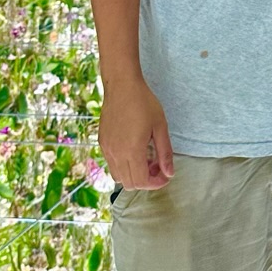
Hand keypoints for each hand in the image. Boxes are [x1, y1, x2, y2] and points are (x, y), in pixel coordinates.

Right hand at [98, 75, 174, 190]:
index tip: (165, 175)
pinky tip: (134, 150)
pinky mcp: (102, 143)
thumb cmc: (144, 103)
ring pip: (119, 177)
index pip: (142, 182)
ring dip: (134, 174)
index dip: (156, 183)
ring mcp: (107, 149)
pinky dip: (124, 166)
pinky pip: (112, 164)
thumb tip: (169, 173)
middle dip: (146, 180)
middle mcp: (116, 153)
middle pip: (130, 184)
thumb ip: (165, 153)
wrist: (122, 86)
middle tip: (157, 166)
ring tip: (146, 158)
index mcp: (132, 151)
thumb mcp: (160, 127)